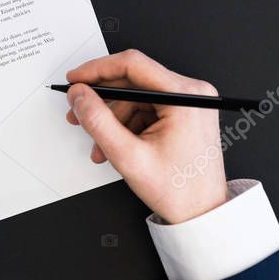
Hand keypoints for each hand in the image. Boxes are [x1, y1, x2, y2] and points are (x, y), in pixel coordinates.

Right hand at [65, 50, 226, 223]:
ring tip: (100, 145)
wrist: (202, 215)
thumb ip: (97, 121)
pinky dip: (126, 125)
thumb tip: (79, 95)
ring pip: (135, 98)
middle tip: (78, 112)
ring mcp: (189, 102)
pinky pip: (144, 109)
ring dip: (112, 120)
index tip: (76, 79)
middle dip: (102, 101)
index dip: (97, 69)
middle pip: (132, 82)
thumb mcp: (128, 156)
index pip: (133, 65)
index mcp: (185, 96)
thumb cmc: (180, 191)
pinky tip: (116, 145)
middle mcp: (191, 93)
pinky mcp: (183, 113)